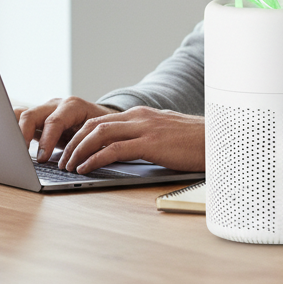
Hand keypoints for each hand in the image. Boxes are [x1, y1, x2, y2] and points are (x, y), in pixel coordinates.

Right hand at [17, 97, 114, 162]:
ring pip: (21, 115)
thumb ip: (89, 145)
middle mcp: (55, 105)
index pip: (54, 121)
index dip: (46, 140)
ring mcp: (44, 110)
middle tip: (20, 156)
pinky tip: (10, 145)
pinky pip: (20, 121)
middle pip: (31, 115)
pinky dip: (13, 131)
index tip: (41, 159)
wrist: (104, 120)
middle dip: (23, 135)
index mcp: (73, 106)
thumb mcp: (100, 135)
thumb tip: (81, 162)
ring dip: (13, 132)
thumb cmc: (103, 128)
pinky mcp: (38, 119)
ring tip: (9, 149)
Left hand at [58, 106, 204, 174]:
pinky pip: (114, 149)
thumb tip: (126, 151)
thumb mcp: (164, 135)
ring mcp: (144, 128)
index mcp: (141, 114)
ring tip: (69, 165)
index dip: (80, 134)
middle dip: (74, 142)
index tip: (69, 149)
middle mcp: (139, 117)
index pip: (101, 120)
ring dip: (79, 150)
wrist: (219, 140)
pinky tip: (86, 168)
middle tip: (62, 159)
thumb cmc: (195, 142)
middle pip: (94, 125)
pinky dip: (95, 158)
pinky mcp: (150, 143)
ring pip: (99, 134)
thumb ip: (144, 138)